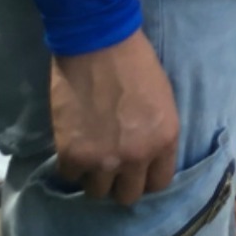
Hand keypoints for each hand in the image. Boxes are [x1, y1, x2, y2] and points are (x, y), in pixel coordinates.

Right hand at [49, 31, 179, 206]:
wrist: (97, 39)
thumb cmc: (134, 59)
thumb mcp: (162, 98)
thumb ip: (155, 133)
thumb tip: (146, 157)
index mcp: (165, 139)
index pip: (159, 183)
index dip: (145, 176)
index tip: (135, 167)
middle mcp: (137, 156)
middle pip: (128, 195)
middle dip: (120, 181)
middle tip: (110, 161)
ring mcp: (104, 159)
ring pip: (97, 192)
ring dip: (94, 174)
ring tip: (90, 150)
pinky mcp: (73, 155)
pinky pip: (71, 176)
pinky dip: (71, 164)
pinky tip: (74, 142)